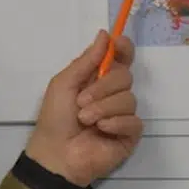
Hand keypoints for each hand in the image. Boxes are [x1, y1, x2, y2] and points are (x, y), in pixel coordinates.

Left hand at [23, 30, 143, 186]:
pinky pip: (133, 120)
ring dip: (103, 108)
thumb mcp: (64, 83)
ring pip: (129, 99)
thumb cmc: (55, 118)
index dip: (123, 49)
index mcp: (97, 79)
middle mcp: (112, 94)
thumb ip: (86, 60)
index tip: (119, 44)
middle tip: (81, 101)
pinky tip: (101, 130)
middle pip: (125, 76)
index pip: (120, 58)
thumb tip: (104, 34)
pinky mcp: (129, 134)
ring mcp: (122, 114)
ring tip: (85, 120)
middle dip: (103, 87)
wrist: (56, 154)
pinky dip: (115, 123)